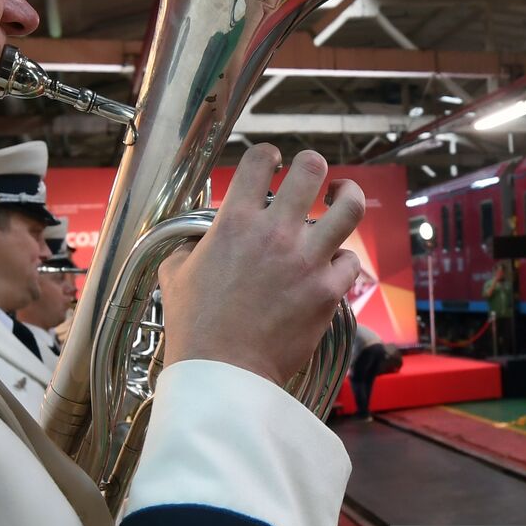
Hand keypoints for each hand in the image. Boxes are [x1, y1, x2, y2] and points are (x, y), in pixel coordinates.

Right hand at [157, 145, 363, 387]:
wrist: (224, 370)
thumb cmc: (194, 326)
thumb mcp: (176, 274)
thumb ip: (189, 248)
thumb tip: (196, 242)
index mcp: (235, 222)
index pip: (259, 161)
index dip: (268, 155)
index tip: (273, 161)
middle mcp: (275, 233)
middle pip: (311, 170)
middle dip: (313, 166)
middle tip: (312, 175)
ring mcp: (307, 260)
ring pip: (349, 208)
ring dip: (348, 196)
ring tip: (343, 196)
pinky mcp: (327, 291)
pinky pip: (350, 262)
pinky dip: (343, 260)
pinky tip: (334, 263)